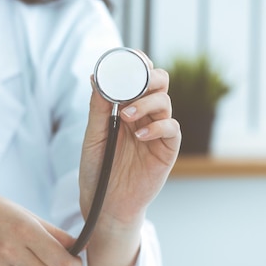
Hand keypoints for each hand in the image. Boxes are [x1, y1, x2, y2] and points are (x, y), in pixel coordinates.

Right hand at [0, 182, 81, 265]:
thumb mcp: (21, 211)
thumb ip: (52, 232)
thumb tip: (77, 247)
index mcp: (22, 229)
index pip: (59, 261)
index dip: (73, 265)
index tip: (75, 262)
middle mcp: (8, 250)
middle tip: (52, 253)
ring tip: (20, 248)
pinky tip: (0, 253)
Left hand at [79, 52, 180, 226]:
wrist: (105, 206)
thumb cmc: (97, 172)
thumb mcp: (93, 136)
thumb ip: (97, 108)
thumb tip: (96, 77)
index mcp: (126, 108)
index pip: (139, 77)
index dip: (138, 64)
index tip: (130, 59)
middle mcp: (145, 116)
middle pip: (159, 82)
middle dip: (148, 77)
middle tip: (131, 86)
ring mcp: (157, 132)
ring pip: (165, 102)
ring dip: (146, 103)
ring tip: (126, 117)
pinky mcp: (167, 150)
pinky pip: (172, 129)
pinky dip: (159, 126)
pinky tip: (140, 136)